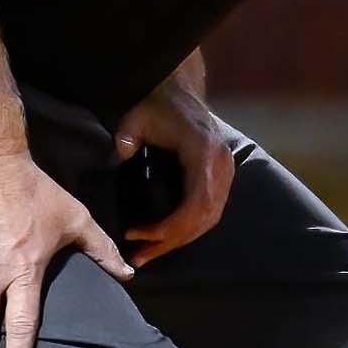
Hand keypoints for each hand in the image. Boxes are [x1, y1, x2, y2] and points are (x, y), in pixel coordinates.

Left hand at [114, 65, 233, 267]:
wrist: (178, 91)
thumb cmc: (156, 105)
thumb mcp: (137, 117)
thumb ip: (128, 135)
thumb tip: (122, 155)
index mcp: (205, 152)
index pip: (195, 203)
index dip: (168, 227)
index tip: (137, 235)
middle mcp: (222, 166)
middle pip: (204, 218)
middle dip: (170, 242)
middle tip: (139, 256)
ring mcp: (225, 172)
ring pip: (209, 219)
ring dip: (179, 240)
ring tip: (148, 253)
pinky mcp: (220, 177)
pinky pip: (209, 212)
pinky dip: (188, 229)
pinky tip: (165, 238)